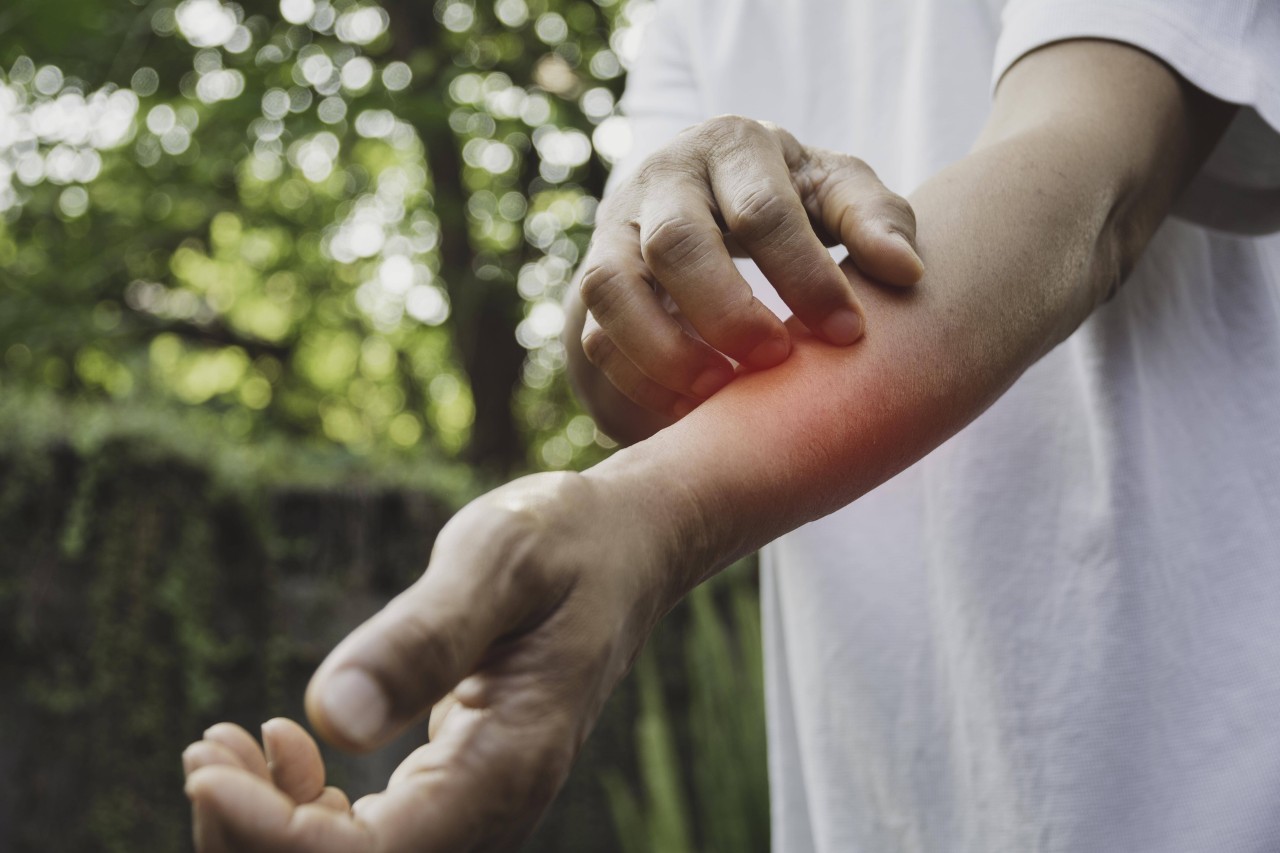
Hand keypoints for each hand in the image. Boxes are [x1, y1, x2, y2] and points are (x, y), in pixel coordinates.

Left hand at [183, 471, 693, 851]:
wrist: (626, 546)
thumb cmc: (567, 538)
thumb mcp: (499, 560)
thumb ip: (423, 639)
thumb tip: (328, 720)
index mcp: (509, 765)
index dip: (270, 837)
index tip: (208, 762)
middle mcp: (495, 808)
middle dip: (253, 839)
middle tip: (205, 751)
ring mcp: (477, 804)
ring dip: (268, 827)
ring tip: (222, 745)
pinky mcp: (456, 787)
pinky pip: (367, 836)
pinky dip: (301, 808)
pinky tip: (280, 741)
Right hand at [577, 115, 922, 416]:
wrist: (702, 195)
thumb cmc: (787, 198)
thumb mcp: (834, 192)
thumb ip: (874, 220)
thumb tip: (905, 271)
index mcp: (731, 146)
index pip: (762, 211)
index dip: (806, 278)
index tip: (849, 333)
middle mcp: (660, 179)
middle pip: (675, 244)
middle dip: (728, 314)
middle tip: (777, 361)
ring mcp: (613, 231)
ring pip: (611, 288)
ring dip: (665, 351)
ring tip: (721, 393)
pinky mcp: (590, 285)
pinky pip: (595, 337)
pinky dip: (639, 380)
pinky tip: (692, 409)